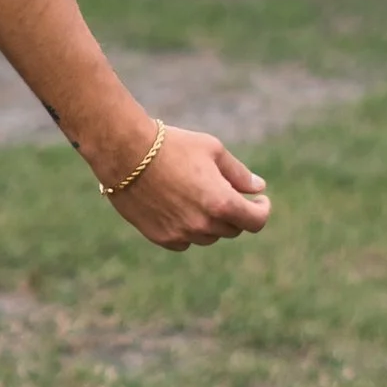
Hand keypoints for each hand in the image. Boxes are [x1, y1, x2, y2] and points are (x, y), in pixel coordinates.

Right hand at [104, 120, 271, 249]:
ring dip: (212, 221)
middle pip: (232, 229)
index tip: (259, 201)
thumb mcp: (212, 150)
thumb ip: (239, 174)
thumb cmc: (172, 146)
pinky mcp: (161, 238)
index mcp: (222, 203)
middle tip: (227, 192)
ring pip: (208, 236)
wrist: (125, 153)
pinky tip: (180, 206)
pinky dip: (189, 228)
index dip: (261, 210)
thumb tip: (258, 188)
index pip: (255, 221)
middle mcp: (203, 225)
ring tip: (198, 195)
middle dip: (235, 212)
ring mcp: (181, 234)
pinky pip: (185, 240)